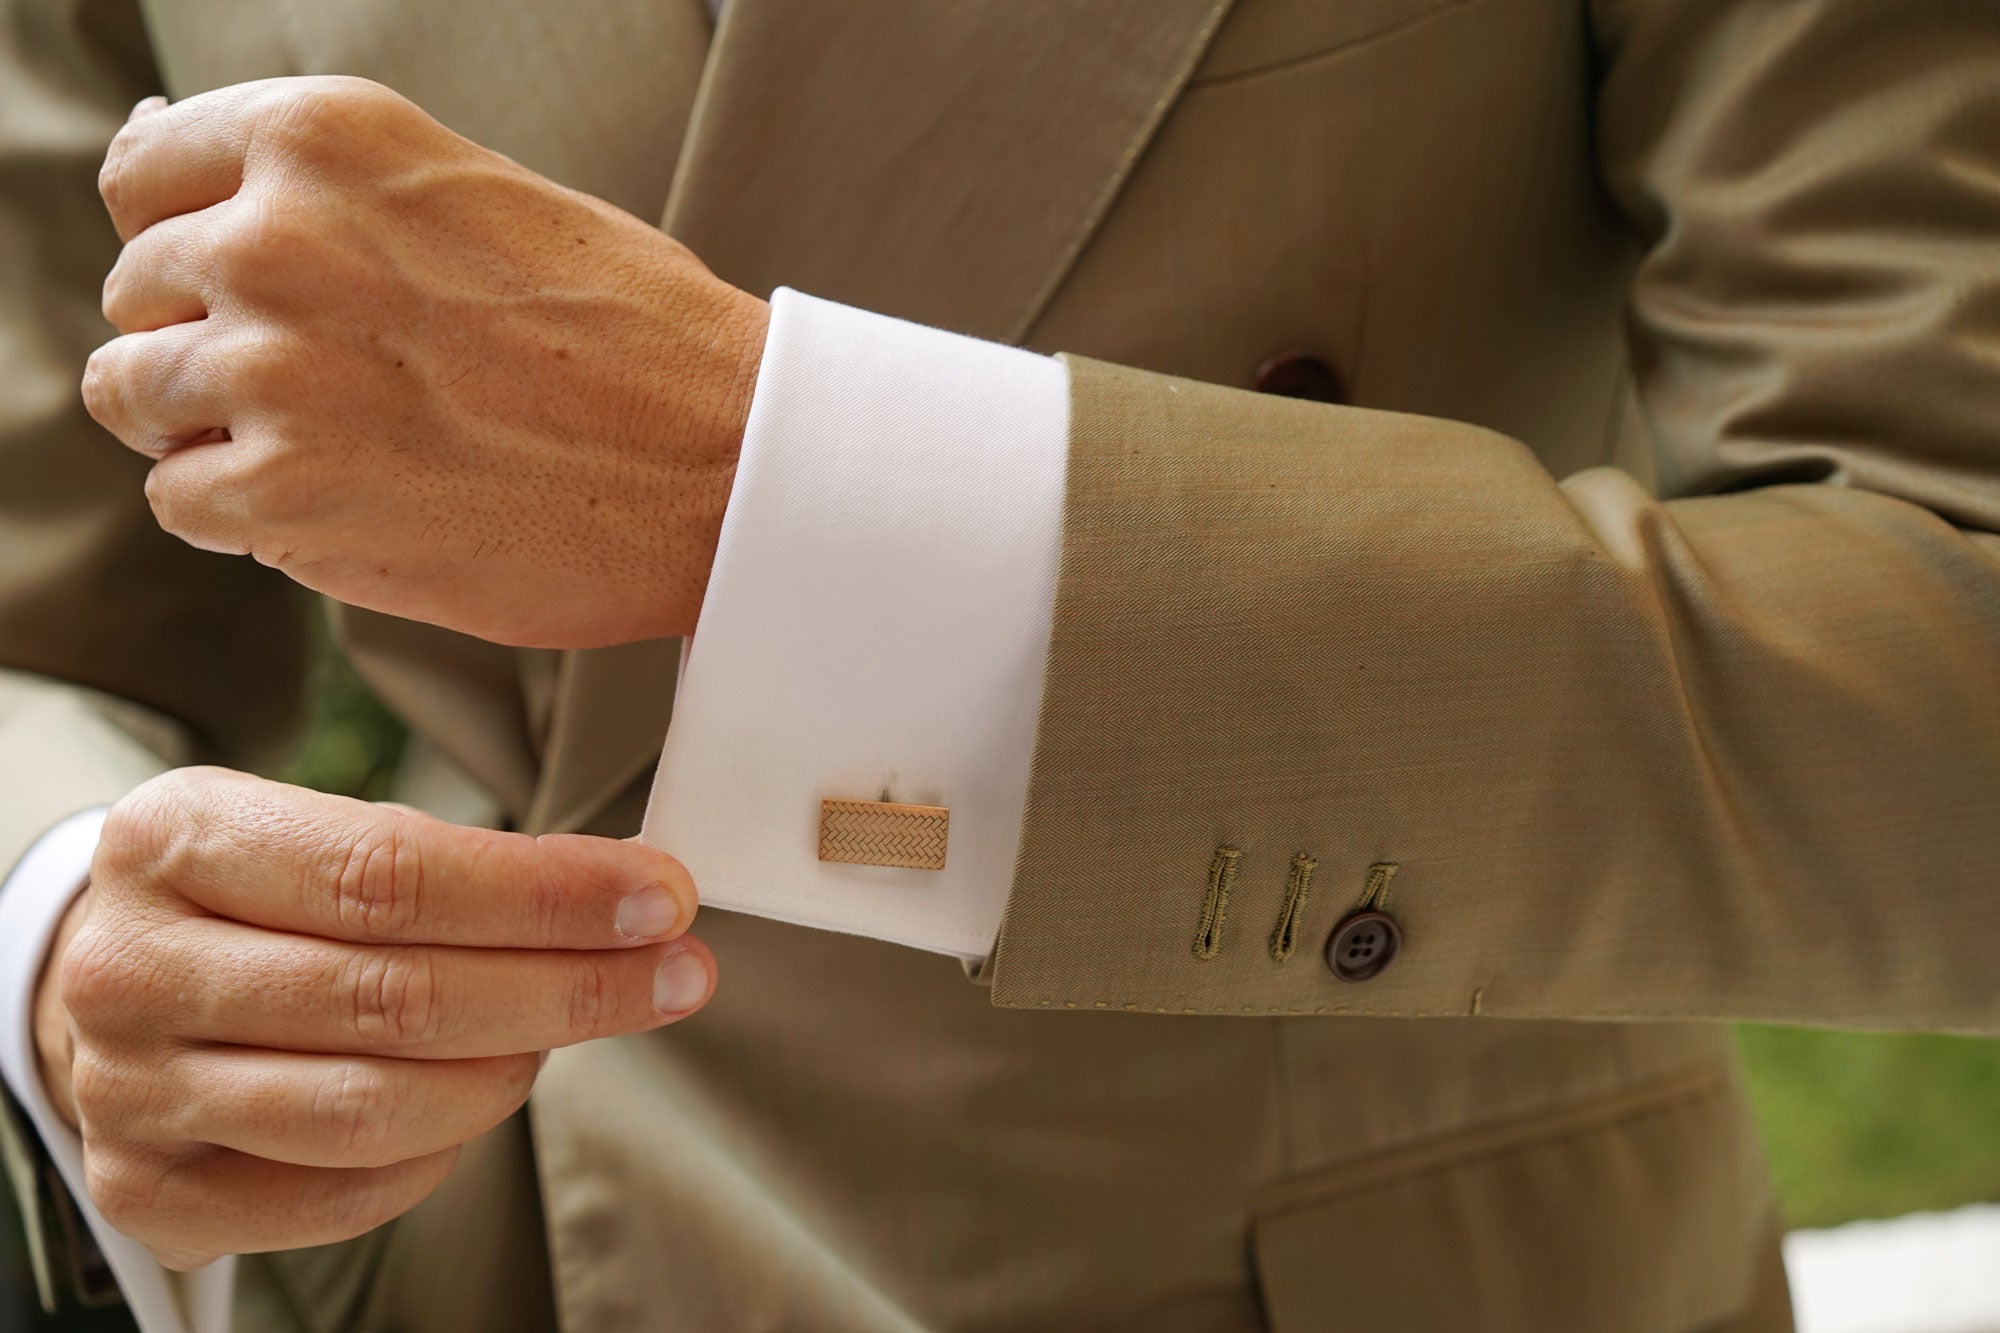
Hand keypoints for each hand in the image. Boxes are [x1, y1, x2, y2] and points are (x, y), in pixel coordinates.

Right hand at [32, 767, 712, 1268]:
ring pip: (374, 1106)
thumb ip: (457, 863)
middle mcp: (132, 967)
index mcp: (175, 840)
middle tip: (676, 972)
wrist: (115, 984)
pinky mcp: (149, 1191)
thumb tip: (634, 897)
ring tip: (577, 1028)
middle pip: (394, 996)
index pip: (389, 874)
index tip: (661, 897)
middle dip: (568, 987)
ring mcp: (128, 1089)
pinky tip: (486, 1095)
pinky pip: (342, 1192)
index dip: (544, 894)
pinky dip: (442, 1151)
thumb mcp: (321, 832)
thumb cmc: (258, 899)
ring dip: (515, 1071)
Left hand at [82, 77, 769, 648]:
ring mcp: (272, 367)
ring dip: (211, 430)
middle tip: (326, 389)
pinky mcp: (286, 492)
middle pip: (138, 291)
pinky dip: (241, 514)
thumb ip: (327, 192)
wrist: (727, 463)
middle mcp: (277, 236)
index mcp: (328, 141)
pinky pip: (180, 500)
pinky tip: (339, 503)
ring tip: (329, 450)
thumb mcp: (479, 199)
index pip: (145, 175)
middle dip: (207, 342)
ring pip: (134, 395)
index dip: (185, 241)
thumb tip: (168, 175)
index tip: (241, 289)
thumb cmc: (635, 338)